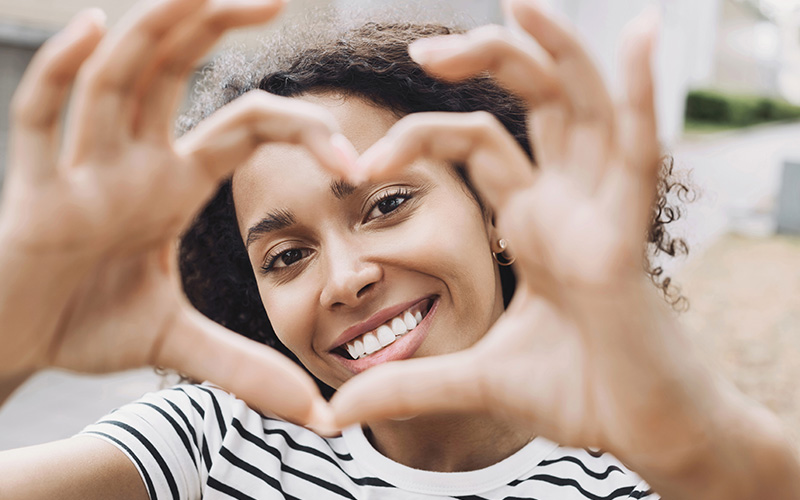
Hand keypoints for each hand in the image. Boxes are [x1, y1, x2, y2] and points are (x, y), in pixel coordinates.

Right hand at [0, 0, 352, 426]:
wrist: (19, 342)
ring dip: (156, 28)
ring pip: (118, 79)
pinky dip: (63, 74)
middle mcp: (132, 160)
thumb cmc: (89, 324)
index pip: (244, 127)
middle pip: (177, 71)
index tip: (352, 157)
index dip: (299, 129)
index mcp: (174, 182)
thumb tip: (321, 418)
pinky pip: (42, 118)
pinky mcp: (35, 193)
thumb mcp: (180, 344)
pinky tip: (91, 29)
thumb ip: (247, 368)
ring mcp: (82, 168)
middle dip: (218, 24)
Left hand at [332, 0, 729, 476]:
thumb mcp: (474, 379)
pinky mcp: (627, 239)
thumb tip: (336, 416)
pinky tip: (643, 36)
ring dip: (555, 50)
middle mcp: (567, 202)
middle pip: (532, 104)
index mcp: (533, 221)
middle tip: (421, 47)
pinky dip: (641, 94)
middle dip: (485, 60)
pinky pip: (638, 151)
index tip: (356, 162)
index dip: (417, 136)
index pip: (476, 143)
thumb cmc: (579, 394)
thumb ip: (406, 385)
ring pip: (581, 108)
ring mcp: (599, 213)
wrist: (642, 436)